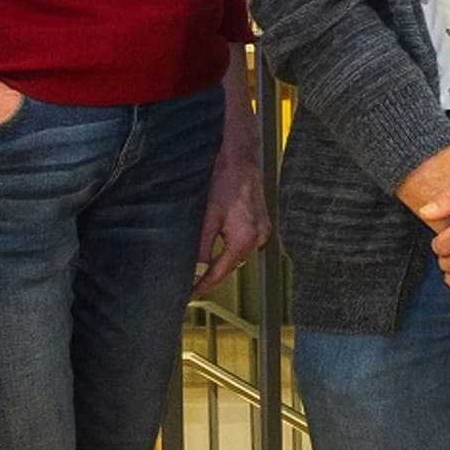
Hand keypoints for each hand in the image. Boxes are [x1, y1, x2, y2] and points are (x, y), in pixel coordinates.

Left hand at [192, 81, 269, 290]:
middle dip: (208, 274)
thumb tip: (191, 269)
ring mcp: (262, 228)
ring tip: (198, 266)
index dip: (201, 286)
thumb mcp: (206, 216)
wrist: (239, 154)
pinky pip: (242, 241)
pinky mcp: (260, 220)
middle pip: (229, 265)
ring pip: (235, 253)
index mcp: (244, 239)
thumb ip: (200, 246)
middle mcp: (258, 237)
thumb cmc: (224, 179)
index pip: (219, 272)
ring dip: (218, 259)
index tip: (187, 295)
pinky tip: (214, 245)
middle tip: (188, 283)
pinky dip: (228, 246)